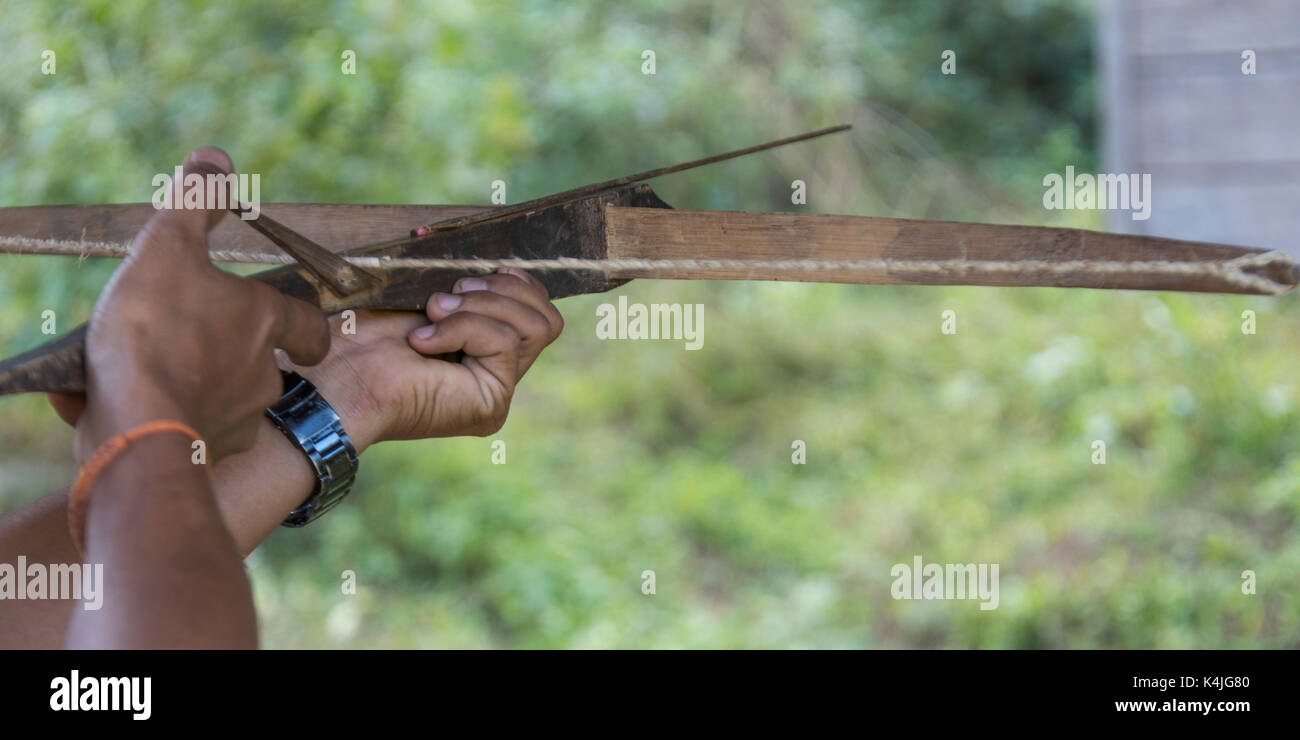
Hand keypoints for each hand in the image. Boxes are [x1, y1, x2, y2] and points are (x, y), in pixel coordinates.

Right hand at [70, 147, 329, 461]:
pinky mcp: (204, 457)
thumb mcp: (169, 247)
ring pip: (221, 401)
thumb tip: (216, 158)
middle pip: (261, 365)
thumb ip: (194, 201)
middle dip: (232, 356)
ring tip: (143, 374)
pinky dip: (155, 417)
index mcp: (264, 324)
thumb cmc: (157, 329)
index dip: (308, 327)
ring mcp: (237, 422)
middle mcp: (263, 377)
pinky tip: (110, 405)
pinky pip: (183, 433)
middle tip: (196, 342)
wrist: (139, 424)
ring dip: (190, 386)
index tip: (307, 334)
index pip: (309, 326)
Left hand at [286, 268, 563, 448]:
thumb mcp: (433, 291)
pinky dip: (462, 328)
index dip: (516, 283)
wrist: (334, 370)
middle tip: (445, 296)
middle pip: (548, 319)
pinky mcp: (491, 403)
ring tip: (433, 313)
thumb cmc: (364, 331)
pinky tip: (422, 341)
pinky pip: (505, 342)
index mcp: (486, 351)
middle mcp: (498, 375)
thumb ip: (476, 285)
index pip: (539, 310)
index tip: (465, 275)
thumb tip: (511, 265)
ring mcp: (498, 392)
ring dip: (480, 307)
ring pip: (534, 327)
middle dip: (501, 291)